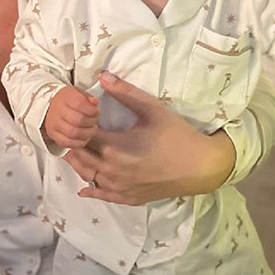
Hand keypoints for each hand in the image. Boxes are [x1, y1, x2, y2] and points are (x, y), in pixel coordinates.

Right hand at [43, 86, 99, 148]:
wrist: (51, 106)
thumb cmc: (68, 100)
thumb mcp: (79, 93)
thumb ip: (88, 97)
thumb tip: (94, 103)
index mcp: (65, 97)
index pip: (80, 104)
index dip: (92, 110)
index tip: (96, 112)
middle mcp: (57, 110)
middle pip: (78, 120)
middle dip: (91, 122)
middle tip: (94, 121)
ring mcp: (54, 123)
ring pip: (73, 133)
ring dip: (87, 134)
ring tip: (91, 130)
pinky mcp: (53, 134)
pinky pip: (67, 143)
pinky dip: (79, 143)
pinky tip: (84, 138)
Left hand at [62, 71, 234, 205]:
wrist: (199, 167)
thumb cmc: (177, 135)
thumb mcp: (152, 109)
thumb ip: (125, 92)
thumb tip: (102, 76)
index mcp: (114, 146)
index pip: (82, 134)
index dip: (78, 124)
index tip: (80, 116)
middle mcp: (111, 169)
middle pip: (79, 156)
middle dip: (75, 142)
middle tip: (75, 132)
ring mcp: (118, 187)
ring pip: (86, 175)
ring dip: (80, 162)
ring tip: (78, 150)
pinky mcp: (127, 198)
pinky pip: (101, 195)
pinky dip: (90, 189)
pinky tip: (84, 187)